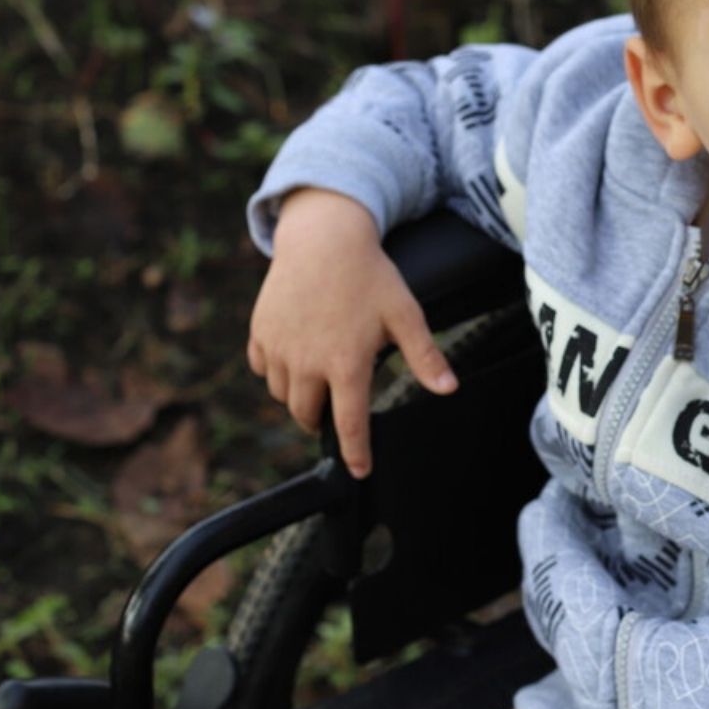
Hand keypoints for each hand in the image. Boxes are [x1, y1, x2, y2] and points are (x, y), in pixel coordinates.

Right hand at [246, 189, 456, 476]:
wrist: (324, 237)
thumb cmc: (370, 275)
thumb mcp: (406, 314)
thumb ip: (425, 357)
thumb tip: (448, 389)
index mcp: (345, 364)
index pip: (348, 425)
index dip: (356, 453)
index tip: (360, 471)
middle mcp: (306, 363)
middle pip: (308, 415)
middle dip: (321, 421)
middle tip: (336, 411)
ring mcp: (278, 348)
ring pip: (283, 394)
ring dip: (299, 397)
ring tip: (318, 382)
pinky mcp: (260, 332)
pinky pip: (263, 367)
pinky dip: (276, 371)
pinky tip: (294, 357)